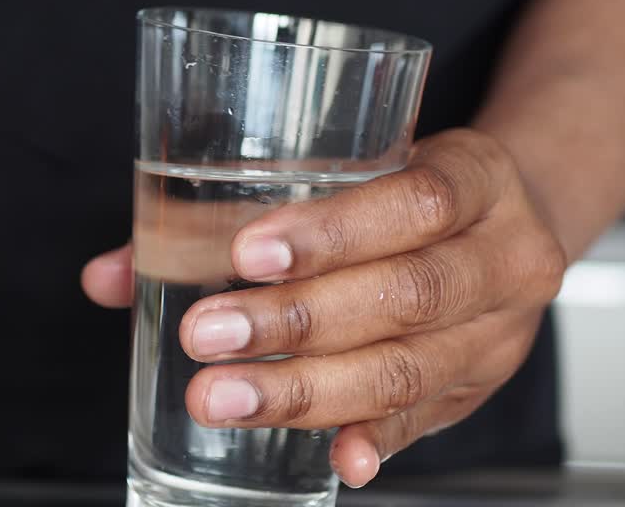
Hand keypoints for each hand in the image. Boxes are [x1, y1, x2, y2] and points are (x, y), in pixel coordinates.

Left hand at [82, 129, 565, 487]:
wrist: (516, 214)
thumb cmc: (410, 186)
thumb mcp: (351, 166)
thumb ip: (230, 211)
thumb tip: (109, 276)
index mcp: (476, 176)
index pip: (414, 201)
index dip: (333, 232)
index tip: (248, 254)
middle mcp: (503, 255)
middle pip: (409, 293)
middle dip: (299, 322)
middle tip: (207, 334)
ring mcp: (498, 329)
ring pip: (411, 367)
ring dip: (310, 389)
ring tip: (225, 395)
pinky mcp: (479, 385)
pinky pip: (428, 420)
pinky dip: (375, 438)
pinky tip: (337, 458)